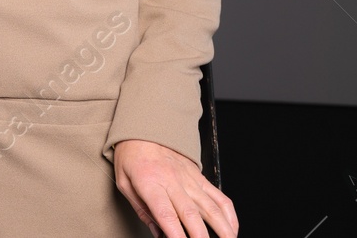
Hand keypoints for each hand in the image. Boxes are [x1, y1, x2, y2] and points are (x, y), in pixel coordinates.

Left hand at [115, 139, 237, 237]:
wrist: (144, 128)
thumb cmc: (131, 156)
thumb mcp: (124, 183)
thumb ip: (141, 210)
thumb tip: (157, 233)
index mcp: (150, 183)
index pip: (166, 214)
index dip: (175, 234)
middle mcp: (173, 182)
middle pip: (191, 215)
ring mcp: (190, 179)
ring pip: (212, 208)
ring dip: (223, 230)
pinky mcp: (200, 177)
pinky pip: (220, 198)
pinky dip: (230, 216)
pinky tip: (232, 229)